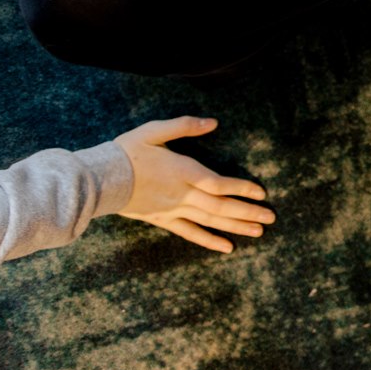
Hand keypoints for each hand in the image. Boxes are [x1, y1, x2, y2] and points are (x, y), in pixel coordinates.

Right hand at [113, 117, 272, 254]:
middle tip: (271, 218)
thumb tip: (213, 122)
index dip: (242, 189)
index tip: (262, 193)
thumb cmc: (126, 151)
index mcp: (184, 171)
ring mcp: (173, 210)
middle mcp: (182, 194)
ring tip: (259, 233)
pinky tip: (227, 247)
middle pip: (221, 206)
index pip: (220, 184)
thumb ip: (185, 126)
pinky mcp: (163, 220)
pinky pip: (190, 233)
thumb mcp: (155, 131)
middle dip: (249, 212)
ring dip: (236, 227)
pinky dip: (209, 241)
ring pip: (210, 221)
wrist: (99, 179)